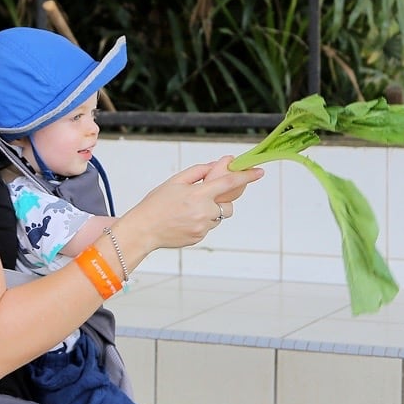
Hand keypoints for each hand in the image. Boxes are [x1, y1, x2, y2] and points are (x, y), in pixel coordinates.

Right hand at [123, 156, 264, 249]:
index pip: (229, 183)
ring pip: (218, 217)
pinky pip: (208, 227)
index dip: (246, 177)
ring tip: (187, 211)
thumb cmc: (156, 204)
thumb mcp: (175, 182)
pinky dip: (201, 221)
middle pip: (228, 205)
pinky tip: (183, 220)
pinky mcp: (200, 238)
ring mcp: (203, 227)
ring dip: (210, 211)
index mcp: (198, 194)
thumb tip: (217, 165)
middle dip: (222, 200)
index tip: (260, 172)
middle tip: (206, 197)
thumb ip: (198, 172)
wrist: (143, 230)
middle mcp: (204, 212)